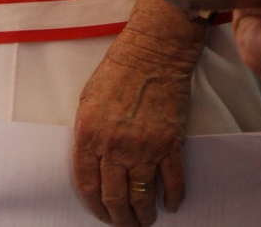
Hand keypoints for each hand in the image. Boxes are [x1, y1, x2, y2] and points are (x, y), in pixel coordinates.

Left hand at [73, 0, 206, 225]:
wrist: (154, 51)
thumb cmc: (119, 69)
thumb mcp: (88, 100)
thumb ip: (88, 135)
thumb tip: (94, 163)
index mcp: (88, 136)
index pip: (87, 186)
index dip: (95, 207)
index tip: (103, 215)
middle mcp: (114, 147)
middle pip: (114, 197)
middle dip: (120, 218)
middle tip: (126, 225)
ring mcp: (143, 146)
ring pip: (141, 195)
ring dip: (144, 214)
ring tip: (146, 220)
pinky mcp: (169, 142)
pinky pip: (171, 179)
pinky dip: (172, 196)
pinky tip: (171, 205)